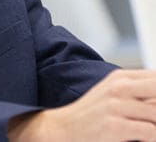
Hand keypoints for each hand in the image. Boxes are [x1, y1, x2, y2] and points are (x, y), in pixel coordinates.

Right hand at [8, 69, 155, 140]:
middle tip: (153, 117)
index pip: (155, 77)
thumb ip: (138, 93)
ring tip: (148, 128)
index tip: (154, 103)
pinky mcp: (114, 126)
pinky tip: (144, 138)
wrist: (65, 128)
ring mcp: (115, 106)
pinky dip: (153, 137)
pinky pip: (150, 132)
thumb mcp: (113, 95)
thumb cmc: (93, 114)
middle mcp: (118, 87)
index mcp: (120, 77)